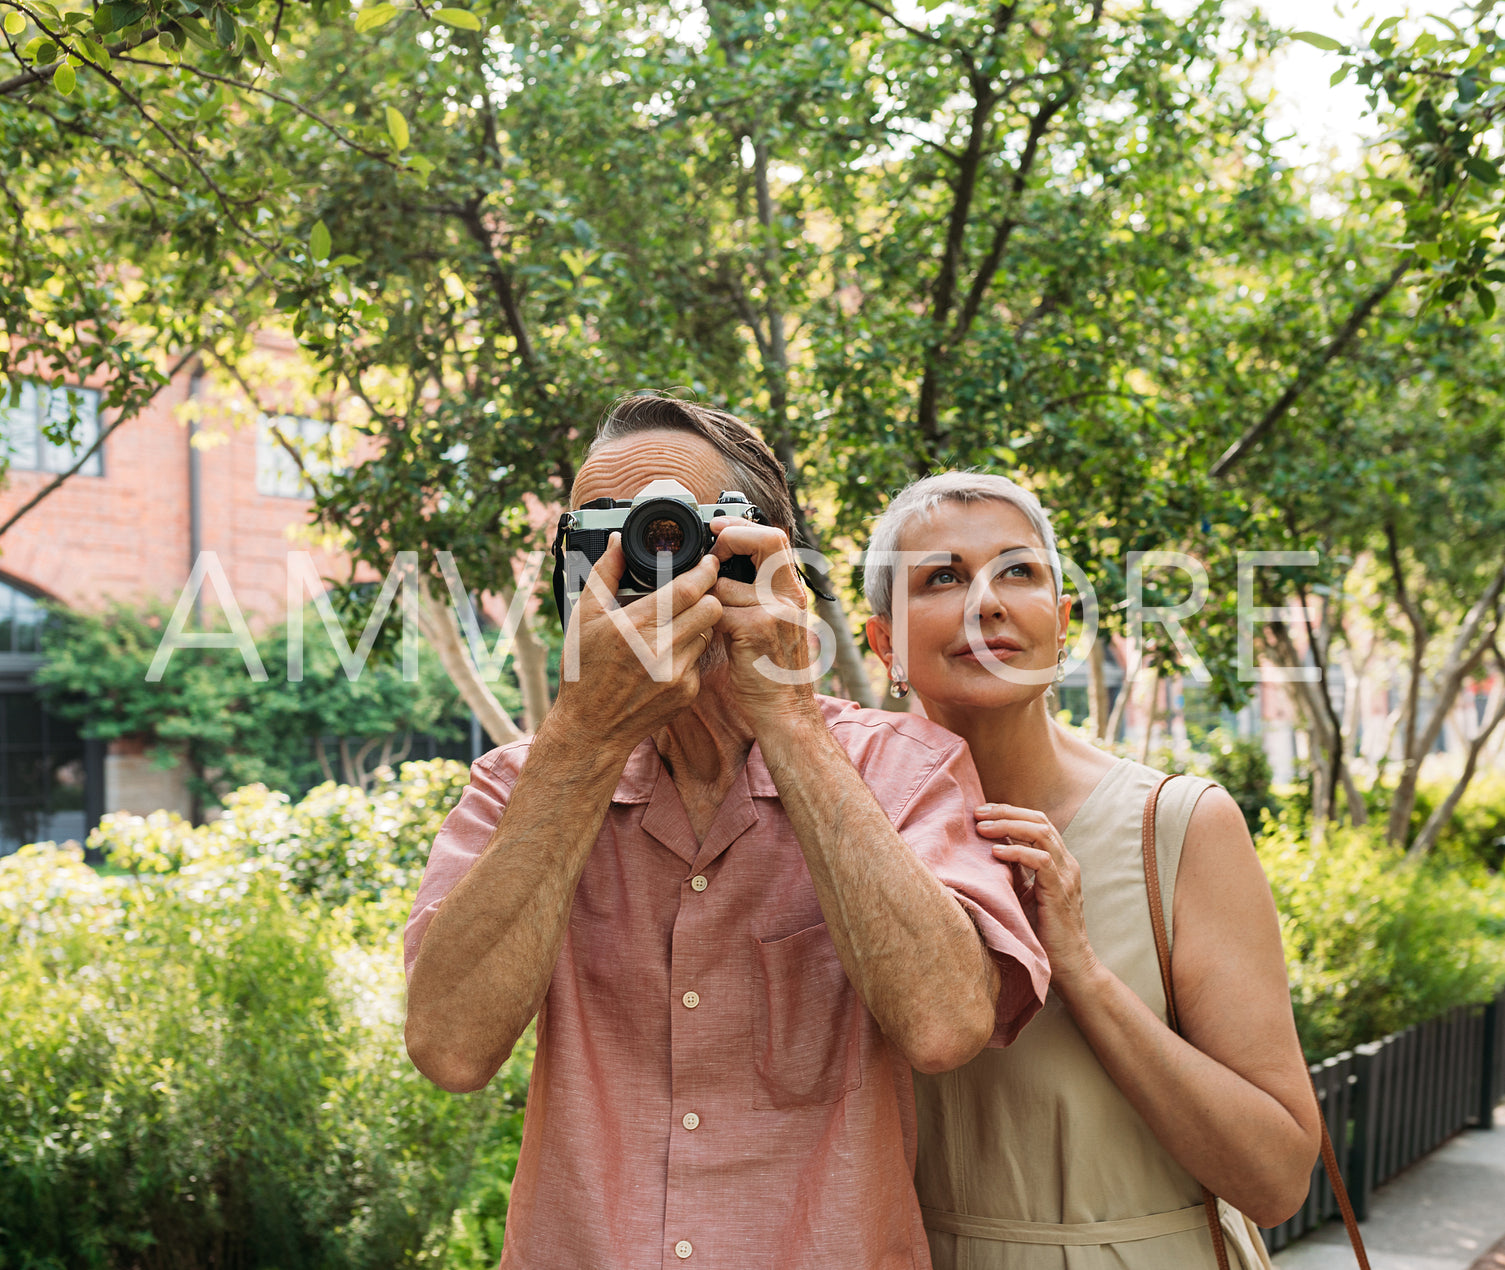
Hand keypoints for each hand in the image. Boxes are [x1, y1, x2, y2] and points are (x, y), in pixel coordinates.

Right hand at [550, 533, 722, 757]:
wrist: (592, 728)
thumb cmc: (584, 672)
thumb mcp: (584, 617)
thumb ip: (604, 574)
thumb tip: (617, 541)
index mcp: (635, 627)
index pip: (689, 590)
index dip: (705, 571)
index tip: (708, 562)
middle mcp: (661, 651)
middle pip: (711, 608)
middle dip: (707, 595)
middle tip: (696, 591)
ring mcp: (677, 674)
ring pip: (708, 632)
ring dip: (698, 623)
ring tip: (674, 624)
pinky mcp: (687, 692)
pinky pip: (700, 659)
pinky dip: (688, 652)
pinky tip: (666, 655)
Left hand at [708, 518, 821, 734]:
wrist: (785, 711)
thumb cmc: (772, 670)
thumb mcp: (773, 623)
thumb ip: (754, 594)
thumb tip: (719, 568)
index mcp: (792, 591)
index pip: (775, 539)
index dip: (744, 527)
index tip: (717, 527)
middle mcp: (789, 597)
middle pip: (767, 541)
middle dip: (731, 538)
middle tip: (710, 550)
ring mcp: (776, 612)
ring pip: (726, 583)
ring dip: (706, 594)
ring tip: (704, 610)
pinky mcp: (757, 630)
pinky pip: (718, 610)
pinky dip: (705, 617)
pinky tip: (706, 630)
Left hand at [975, 803, 1100, 997]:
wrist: (1070, 966)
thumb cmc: (1044, 933)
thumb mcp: (1026, 895)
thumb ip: (1016, 872)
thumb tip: (988, 850)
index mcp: (1060, 861)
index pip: (1038, 822)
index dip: (1010, 812)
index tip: (982, 812)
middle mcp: (1067, 863)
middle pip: (1039, 821)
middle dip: (1006, 812)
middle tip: (977, 812)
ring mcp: (1067, 876)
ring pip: (1041, 833)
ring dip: (1008, 826)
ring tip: (982, 828)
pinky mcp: (1061, 891)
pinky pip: (1041, 861)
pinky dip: (1017, 851)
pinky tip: (995, 852)